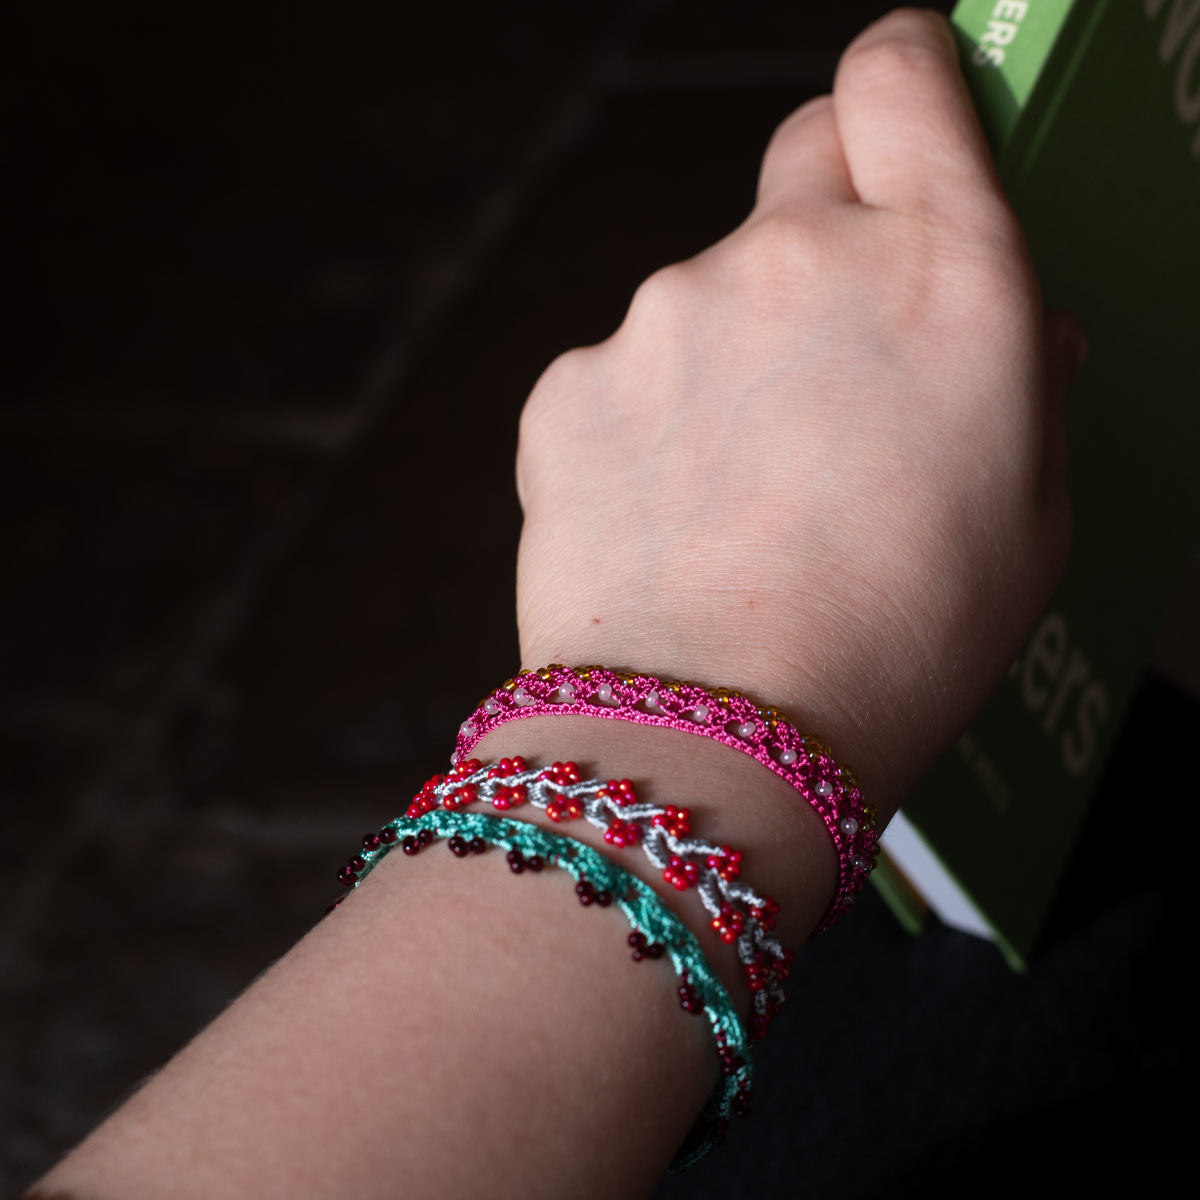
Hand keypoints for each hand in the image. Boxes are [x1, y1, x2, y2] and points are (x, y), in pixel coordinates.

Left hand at [513, 9, 1080, 811]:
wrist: (718, 741)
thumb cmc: (896, 645)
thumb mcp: (1027, 514)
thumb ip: (1015, 380)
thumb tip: (1008, 326)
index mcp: (940, 273)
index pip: (904, 76)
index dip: (904, 81)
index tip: (901, 114)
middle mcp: (794, 258)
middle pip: (800, 161)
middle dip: (821, 227)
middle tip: (829, 351)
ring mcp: (665, 313)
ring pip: (705, 292)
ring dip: (728, 359)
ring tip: (742, 494)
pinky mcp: (570, 380)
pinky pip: (622, 371)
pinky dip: (647, 423)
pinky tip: (669, 518)